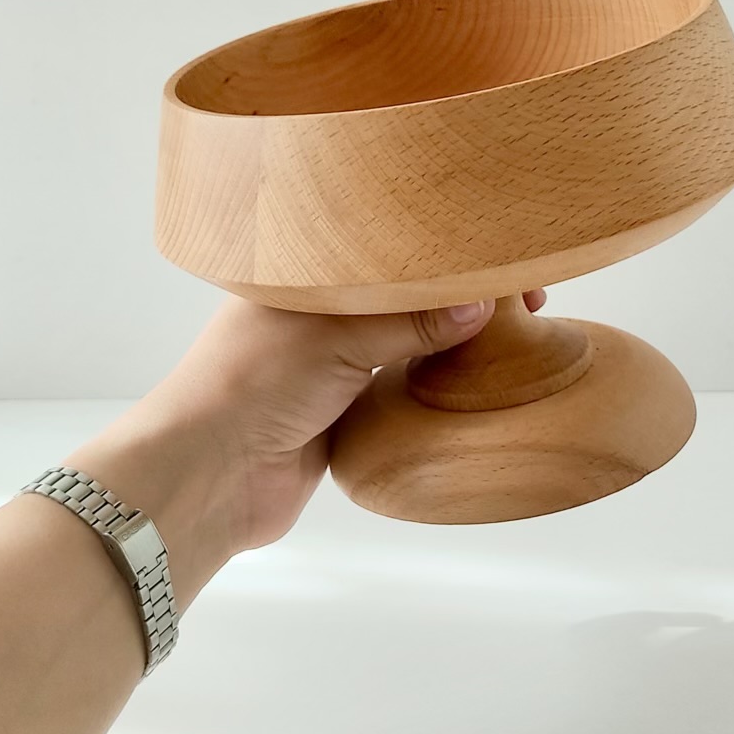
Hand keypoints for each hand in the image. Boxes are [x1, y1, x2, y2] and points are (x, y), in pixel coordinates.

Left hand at [69, 291, 545, 606]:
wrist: (206, 480)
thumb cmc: (252, 385)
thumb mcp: (336, 340)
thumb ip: (410, 324)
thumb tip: (482, 307)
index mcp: (305, 276)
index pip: (390, 253)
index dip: (445, 256)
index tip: (502, 264)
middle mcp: (318, 318)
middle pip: (405, 299)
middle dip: (460, 298)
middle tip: (526, 302)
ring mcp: (330, 370)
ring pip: (407, 347)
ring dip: (453, 345)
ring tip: (515, 338)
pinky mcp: (342, 419)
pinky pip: (401, 394)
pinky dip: (436, 389)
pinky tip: (477, 385)